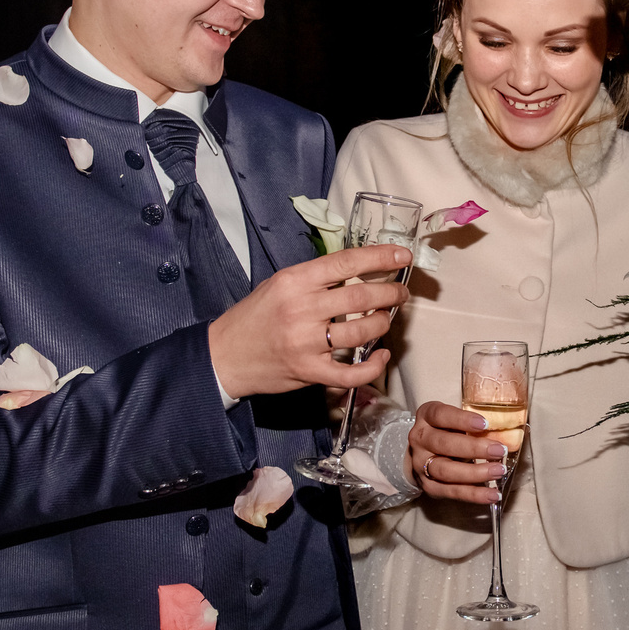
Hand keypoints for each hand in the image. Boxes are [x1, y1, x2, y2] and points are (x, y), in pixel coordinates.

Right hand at [207, 244, 410, 399]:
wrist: (226, 355)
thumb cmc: (255, 316)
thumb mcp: (279, 284)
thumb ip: (316, 278)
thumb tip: (360, 270)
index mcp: (294, 281)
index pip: (346, 262)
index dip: (380, 257)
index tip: (402, 256)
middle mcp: (301, 309)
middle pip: (361, 296)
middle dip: (390, 292)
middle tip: (400, 292)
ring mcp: (306, 343)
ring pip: (361, 332)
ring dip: (383, 323)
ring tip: (386, 318)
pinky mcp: (309, 371)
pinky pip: (352, 373)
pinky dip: (373, 366)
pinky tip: (381, 356)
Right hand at [405, 399, 509, 506]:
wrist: (422, 454)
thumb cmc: (446, 431)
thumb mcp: (454, 420)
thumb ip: (473, 424)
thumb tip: (507, 433)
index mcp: (426, 417)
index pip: (440, 415)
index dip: (462, 419)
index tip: (484, 424)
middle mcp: (420, 439)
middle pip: (444, 444)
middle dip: (474, 448)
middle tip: (499, 450)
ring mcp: (421, 464)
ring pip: (446, 471)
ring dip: (475, 473)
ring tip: (498, 471)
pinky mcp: (428, 485)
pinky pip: (451, 491)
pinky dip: (473, 494)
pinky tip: (492, 494)